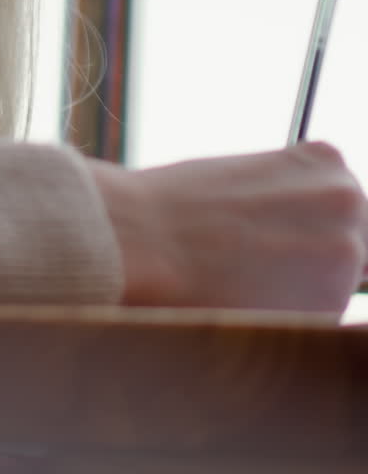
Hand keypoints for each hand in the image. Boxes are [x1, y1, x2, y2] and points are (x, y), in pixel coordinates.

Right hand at [87, 141, 367, 314]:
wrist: (142, 240)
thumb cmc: (175, 208)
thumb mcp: (247, 180)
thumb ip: (290, 203)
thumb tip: (299, 234)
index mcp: (327, 162)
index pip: (342, 210)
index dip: (306, 231)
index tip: (276, 242)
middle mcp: (349, 201)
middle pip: (346, 250)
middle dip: (308, 264)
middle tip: (253, 266)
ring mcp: (346, 255)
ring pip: (333, 290)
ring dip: (297, 297)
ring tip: (238, 283)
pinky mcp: (329, 307)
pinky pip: (315, 326)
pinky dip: (285, 326)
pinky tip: (242, 304)